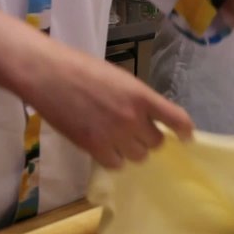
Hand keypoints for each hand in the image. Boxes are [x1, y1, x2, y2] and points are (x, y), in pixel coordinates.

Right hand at [21, 50, 193, 168]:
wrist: (46, 74)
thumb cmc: (81, 69)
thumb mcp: (119, 78)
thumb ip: (137, 100)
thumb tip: (150, 119)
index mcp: (141, 95)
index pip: (176, 119)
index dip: (185, 131)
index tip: (186, 138)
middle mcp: (133, 117)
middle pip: (157, 143)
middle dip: (149, 139)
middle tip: (136, 133)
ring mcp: (114, 135)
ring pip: (138, 157)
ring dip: (131, 150)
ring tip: (117, 139)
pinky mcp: (94, 147)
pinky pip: (116, 164)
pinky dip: (113, 159)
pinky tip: (103, 147)